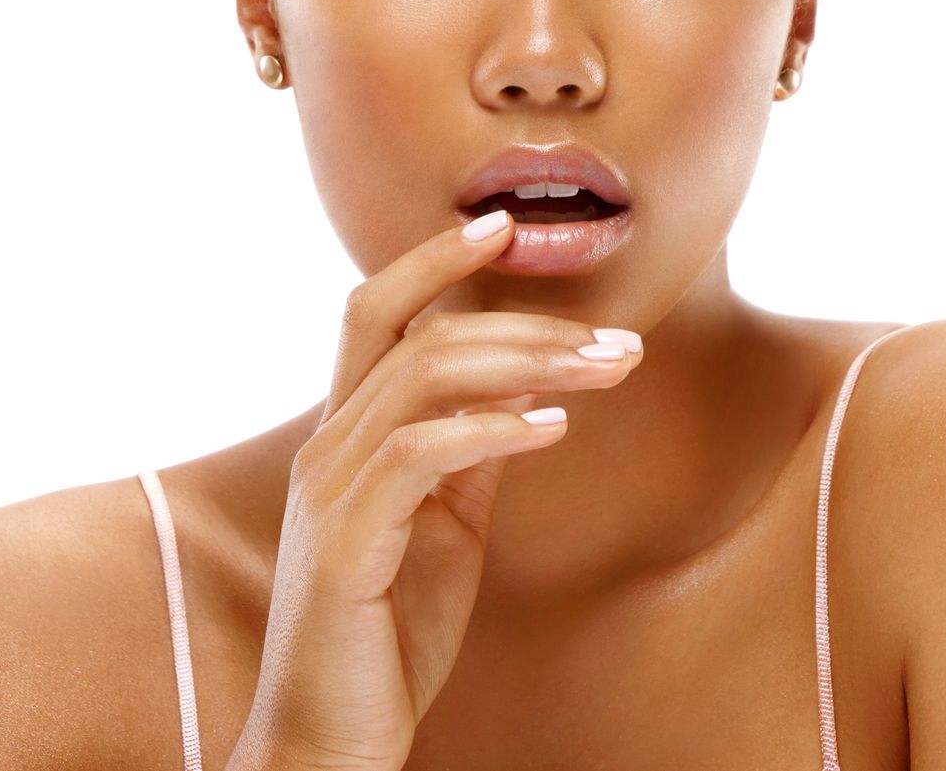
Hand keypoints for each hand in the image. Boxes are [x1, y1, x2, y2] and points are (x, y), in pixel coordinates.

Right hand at [223, 208, 643, 770]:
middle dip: (522, 319)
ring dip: (527, 363)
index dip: (434, 260)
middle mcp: (327, 447)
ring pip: (422, 376)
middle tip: (617, 338)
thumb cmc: (387, 635)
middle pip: (411, 330)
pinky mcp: (346, 544)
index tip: (504, 226)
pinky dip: (492, 428)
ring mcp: (330, 491)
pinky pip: (419, 455)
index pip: (376, 312)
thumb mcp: (444, 527)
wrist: (327, 740)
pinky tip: (554, 429)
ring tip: (607, 371)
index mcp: (346, 436)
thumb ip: (468, 455)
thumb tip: (526, 393)